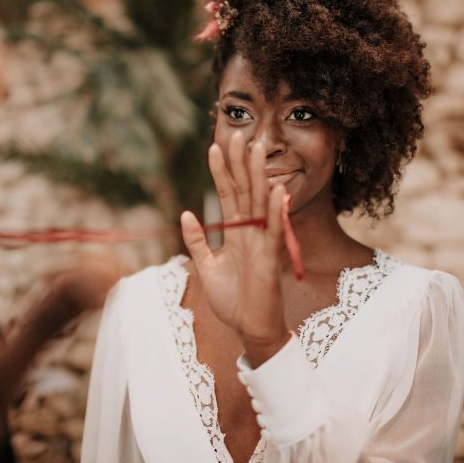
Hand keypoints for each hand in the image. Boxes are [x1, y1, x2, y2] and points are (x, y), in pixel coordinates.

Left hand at [180, 132, 290, 367]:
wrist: (249, 329)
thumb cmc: (231, 300)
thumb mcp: (205, 267)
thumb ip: (197, 240)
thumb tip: (186, 213)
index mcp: (236, 232)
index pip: (228, 194)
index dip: (221, 170)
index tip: (215, 145)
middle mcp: (251, 231)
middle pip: (245, 190)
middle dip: (239, 163)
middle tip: (237, 133)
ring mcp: (262, 242)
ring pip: (261, 203)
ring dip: (259, 176)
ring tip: (256, 149)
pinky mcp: (270, 259)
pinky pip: (274, 231)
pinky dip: (276, 212)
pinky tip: (277, 191)